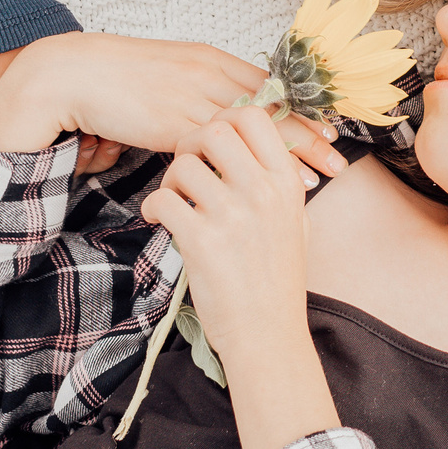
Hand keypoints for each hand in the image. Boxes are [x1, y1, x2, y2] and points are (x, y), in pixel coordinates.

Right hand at [0, 32, 347, 182]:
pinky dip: (250, 164)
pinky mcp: (171, 120)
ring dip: (292, 151)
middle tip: (340, 152)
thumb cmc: (115, 77)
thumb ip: (197, 89)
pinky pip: (222, 145)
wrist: (70, 72)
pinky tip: (267, 181)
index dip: (301, 109)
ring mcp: (192, 94)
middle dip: (308, 131)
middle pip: (272, 105)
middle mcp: (208, 72)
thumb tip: (220, 114)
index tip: (330, 127)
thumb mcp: (168, 76)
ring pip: (256, 127)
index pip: (268, 85)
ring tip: (321, 173)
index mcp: (209, 58)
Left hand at [141, 109, 315, 356]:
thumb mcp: (295, 219)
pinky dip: (152, 207)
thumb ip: (276, 179)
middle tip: (187, 165)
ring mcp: (232, 215)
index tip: (213, 142)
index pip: (254, 116)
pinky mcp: (201, 241)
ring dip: (170, 178)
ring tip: (174, 200)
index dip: (224, 118)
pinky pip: (162, 200)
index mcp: (287, 182)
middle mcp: (263, 191)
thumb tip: (251, 143)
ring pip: (184, 164)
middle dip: (191, 142)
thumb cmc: (278, 277)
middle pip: (215, 130)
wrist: (267, 332)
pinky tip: (158, 220)